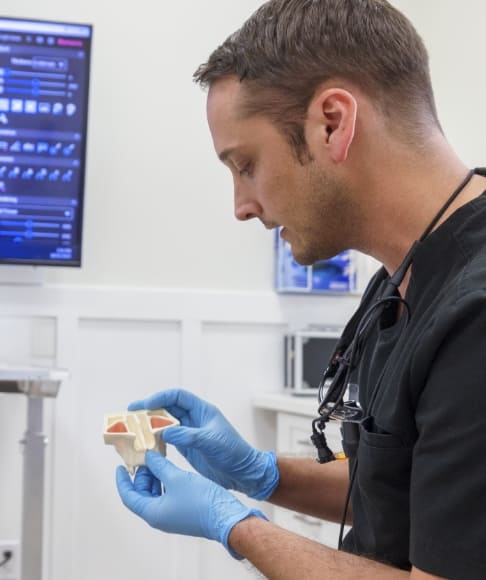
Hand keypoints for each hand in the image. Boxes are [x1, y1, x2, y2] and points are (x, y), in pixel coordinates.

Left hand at [116, 451, 265, 557]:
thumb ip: (160, 466)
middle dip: (142, 475)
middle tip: (146, 457)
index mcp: (153, 512)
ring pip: (155, 494)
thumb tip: (149, 457)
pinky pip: (166, 495)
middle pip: (141, 494)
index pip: (129, 496)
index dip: (123, 481)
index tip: (121, 467)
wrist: (225, 516)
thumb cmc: (200, 500)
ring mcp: (171, 515)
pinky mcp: (182, 512)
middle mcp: (159, 517)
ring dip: (154, 477)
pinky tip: (171, 469)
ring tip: (158, 459)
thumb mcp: (177, 477)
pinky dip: (165, 482)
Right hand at [128, 389, 278, 499]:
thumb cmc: (233, 452)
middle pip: (168, 408)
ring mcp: (190, 433)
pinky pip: (168, 439)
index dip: (160, 398)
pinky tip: (145, 445)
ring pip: (166, 424)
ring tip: (133, 429)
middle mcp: (195, 419)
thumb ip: (188, 436)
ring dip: (150, 425)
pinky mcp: (187, 447)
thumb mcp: (210, 442)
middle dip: (149, 410)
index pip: (177, 397)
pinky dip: (156, 440)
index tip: (144, 405)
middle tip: (130, 416)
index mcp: (203, 411)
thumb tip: (164, 431)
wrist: (244, 472)